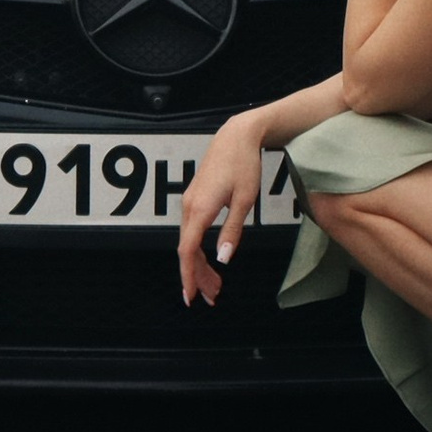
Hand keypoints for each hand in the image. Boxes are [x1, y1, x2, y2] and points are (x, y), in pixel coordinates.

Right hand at [176, 112, 266, 307]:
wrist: (236, 135)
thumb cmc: (244, 165)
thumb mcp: (244, 200)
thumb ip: (232, 230)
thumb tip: (223, 258)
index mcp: (200, 209)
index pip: (187, 251)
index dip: (188, 276)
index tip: (190, 296)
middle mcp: (189, 206)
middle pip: (187, 250)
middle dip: (198, 275)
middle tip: (212, 296)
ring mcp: (189, 201)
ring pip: (188, 241)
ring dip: (200, 264)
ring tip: (215, 284)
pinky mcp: (194, 197)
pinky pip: (191, 230)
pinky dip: (199, 249)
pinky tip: (211, 258)